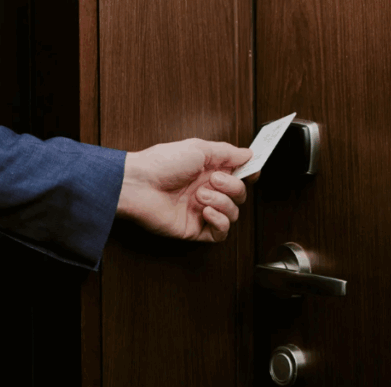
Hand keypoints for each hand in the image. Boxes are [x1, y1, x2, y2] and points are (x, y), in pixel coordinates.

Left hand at [116, 138, 253, 241]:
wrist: (138, 184)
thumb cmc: (161, 163)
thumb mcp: (199, 148)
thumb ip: (227, 152)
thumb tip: (249, 154)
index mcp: (208, 171)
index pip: (239, 176)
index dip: (249, 174)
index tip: (252, 171)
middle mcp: (206, 191)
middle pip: (239, 195)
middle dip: (232, 187)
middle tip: (213, 180)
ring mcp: (201, 211)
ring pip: (233, 214)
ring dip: (222, 202)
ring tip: (200, 195)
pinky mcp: (194, 228)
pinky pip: (220, 233)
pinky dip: (220, 222)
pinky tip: (206, 211)